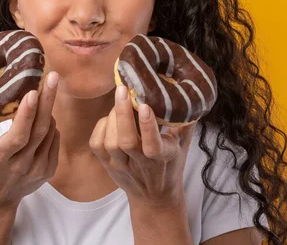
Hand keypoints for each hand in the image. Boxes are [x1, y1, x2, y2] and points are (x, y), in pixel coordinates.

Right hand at [0, 72, 60, 209]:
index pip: (17, 135)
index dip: (27, 114)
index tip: (33, 92)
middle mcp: (21, 165)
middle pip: (39, 130)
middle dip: (47, 101)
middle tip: (53, 77)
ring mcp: (37, 169)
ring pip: (49, 133)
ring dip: (48, 111)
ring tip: (46, 90)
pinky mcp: (48, 171)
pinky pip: (55, 140)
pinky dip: (51, 125)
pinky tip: (45, 114)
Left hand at [89, 85, 196, 207]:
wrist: (154, 197)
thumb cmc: (170, 165)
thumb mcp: (183, 146)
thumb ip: (185, 124)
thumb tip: (190, 97)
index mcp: (162, 158)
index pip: (153, 146)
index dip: (147, 126)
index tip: (144, 106)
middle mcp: (140, 164)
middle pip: (126, 141)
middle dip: (122, 114)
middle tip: (123, 89)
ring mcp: (121, 166)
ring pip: (110, 143)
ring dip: (112, 118)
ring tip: (119, 102)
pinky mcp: (107, 165)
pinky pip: (97, 145)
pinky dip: (101, 127)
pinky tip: (109, 118)